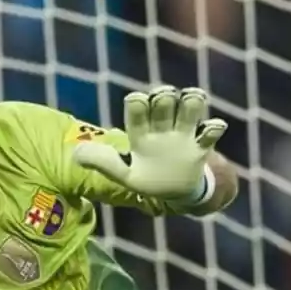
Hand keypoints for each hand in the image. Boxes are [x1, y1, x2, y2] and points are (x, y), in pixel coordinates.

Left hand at [72, 86, 226, 200]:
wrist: (175, 192)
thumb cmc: (147, 180)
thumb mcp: (124, 175)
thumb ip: (104, 163)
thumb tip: (75, 155)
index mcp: (141, 131)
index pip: (138, 109)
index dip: (139, 102)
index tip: (139, 100)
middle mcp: (162, 127)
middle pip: (164, 103)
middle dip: (164, 97)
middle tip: (164, 97)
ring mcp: (183, 136)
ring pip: (188, 110)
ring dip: (191, 101)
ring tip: (194, 97)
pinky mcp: (200, 148)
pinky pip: (209, 134)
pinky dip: (213, 128)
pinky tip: (215, 125)